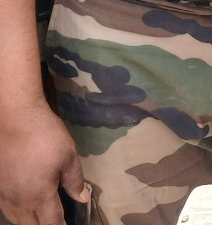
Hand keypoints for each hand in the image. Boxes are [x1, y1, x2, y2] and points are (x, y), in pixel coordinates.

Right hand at [0, 104, 88, 224]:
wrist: (16, 119)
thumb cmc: (46, 137)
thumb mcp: (69, 157)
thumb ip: (74, 181)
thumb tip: (82, 199)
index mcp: (39, 196)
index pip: (50, 221)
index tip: (67, 224)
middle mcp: (18, 200)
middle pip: (29, 224)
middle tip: (54, 221)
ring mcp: (4, 193)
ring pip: (14, 217)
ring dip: (27, 220)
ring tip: (39, 217)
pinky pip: (4, 207)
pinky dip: (14, 211)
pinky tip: (21, 205)